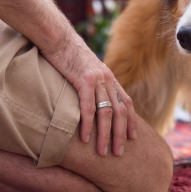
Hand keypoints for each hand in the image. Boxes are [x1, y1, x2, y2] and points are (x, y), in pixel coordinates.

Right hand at [40, 31, 136, 156]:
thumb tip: (94, 99)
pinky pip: (88, 106)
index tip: (132, 138)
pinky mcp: (83, 80)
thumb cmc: (68, 55)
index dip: (131, 121)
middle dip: (120, 134)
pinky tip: (86, 138)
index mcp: (110, 78)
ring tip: (103, 151)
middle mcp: (108, 79)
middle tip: (119, 153)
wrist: (58, 37)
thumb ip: (94, 84)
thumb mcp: (87, 70)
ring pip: (107, 112)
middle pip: (120, 112)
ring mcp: (97, 79)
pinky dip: (89, 124)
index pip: (127, 102)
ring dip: (105, 135)